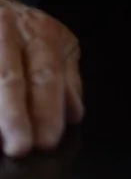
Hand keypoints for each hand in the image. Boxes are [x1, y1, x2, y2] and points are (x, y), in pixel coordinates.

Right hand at [0, 0, 83, 157]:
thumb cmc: (28, 30)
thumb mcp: (57, 42)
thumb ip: (66, 77)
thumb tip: (73, 114)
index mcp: (40, 34)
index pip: (44, 75)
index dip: (45, 108)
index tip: (47, 140)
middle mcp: (8, 32)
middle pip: (10, 77)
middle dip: (14, 115)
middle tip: (19, 149)